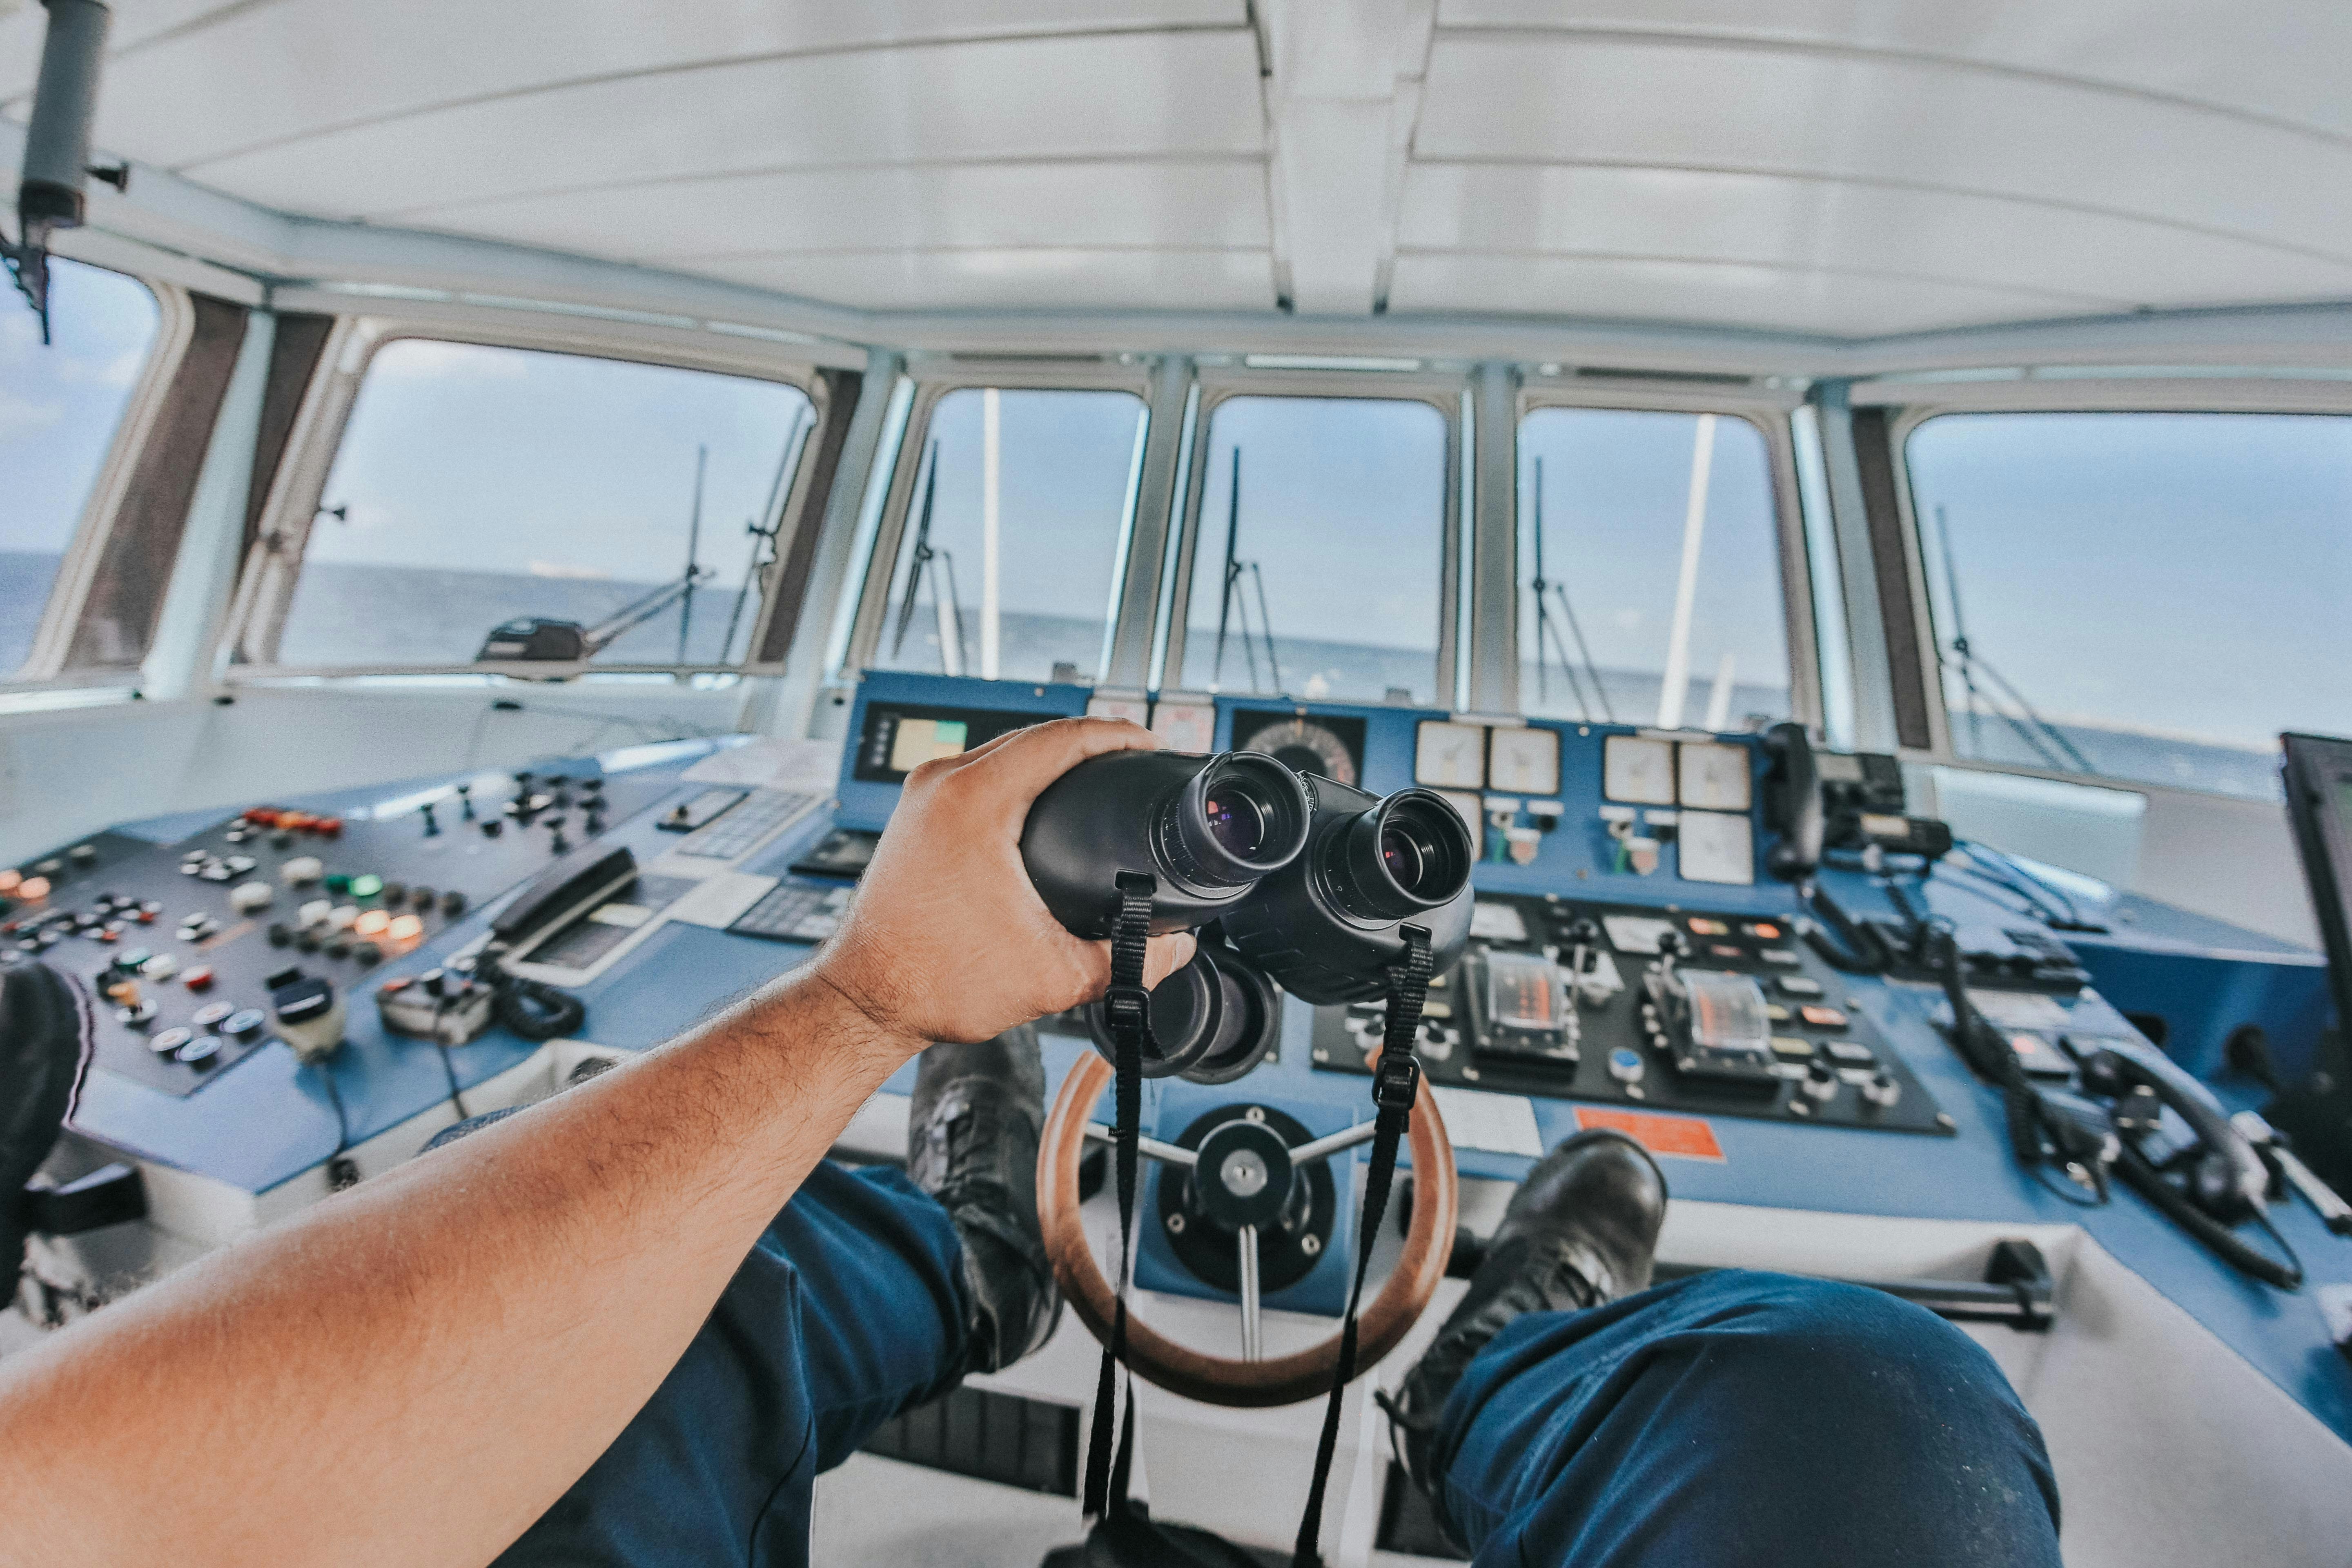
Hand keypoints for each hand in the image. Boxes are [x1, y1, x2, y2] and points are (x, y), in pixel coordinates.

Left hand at [806, 717, 1196, 1055]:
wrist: (865, 998)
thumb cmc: (932, 983)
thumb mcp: (1053, 978)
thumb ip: (1126, 962)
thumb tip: (1174, 947)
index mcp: (975, 800)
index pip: (1063, 737)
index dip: (1118, 734)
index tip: (1150, 742)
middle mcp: (942, 784)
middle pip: (1034, 735)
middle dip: (1091, 742)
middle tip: (1135, 760)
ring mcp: (923, 795)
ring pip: (1003, 750)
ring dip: (1052, 757)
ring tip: (1098, 774)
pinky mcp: (916, 814)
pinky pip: (978, 772)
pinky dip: (1018, 776)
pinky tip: (1044, 799)